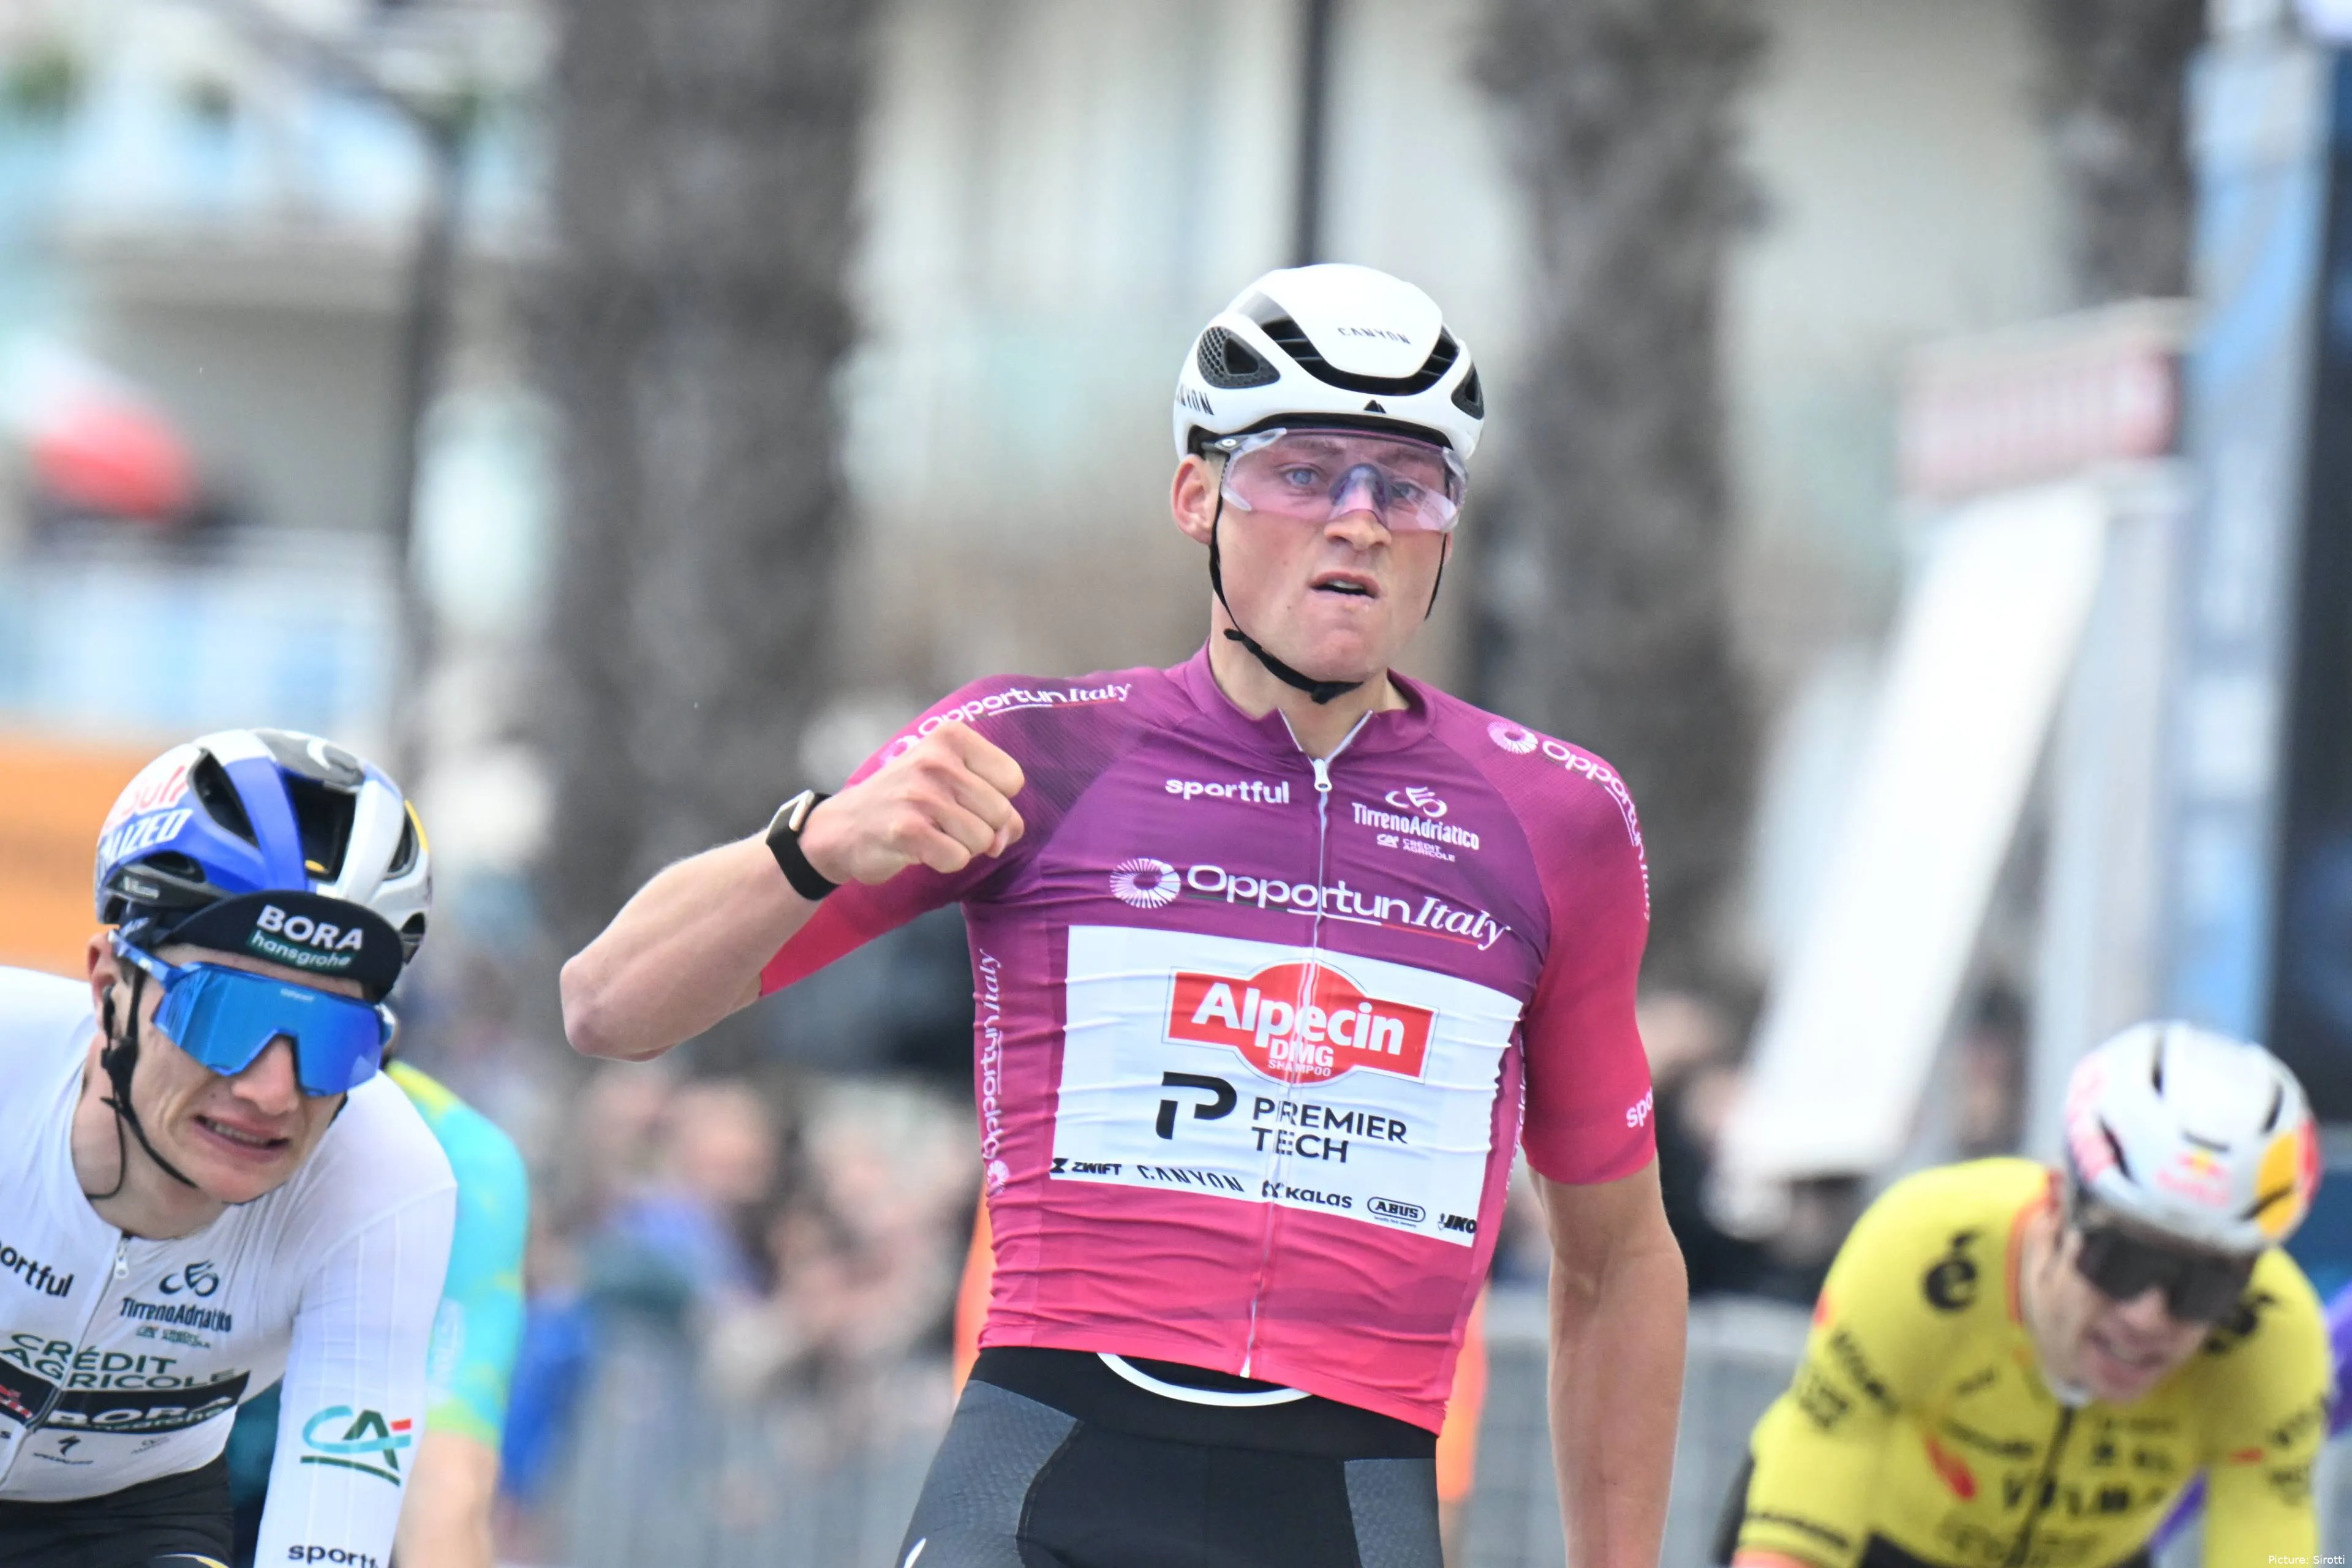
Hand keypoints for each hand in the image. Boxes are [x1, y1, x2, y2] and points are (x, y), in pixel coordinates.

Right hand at [798, 722, 1025, 885]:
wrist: (843, 826)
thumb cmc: (906, 801)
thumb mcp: (951, 782)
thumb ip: (993, 802)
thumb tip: (1008, 836)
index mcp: (952, 737)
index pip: (1013, 779)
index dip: (997, 800)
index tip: (965, 800)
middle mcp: (937, 760)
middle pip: (1001, 812)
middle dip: (981, 828)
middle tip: (945, 823)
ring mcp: (921, 795)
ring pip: (983, 839)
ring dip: (962, 847)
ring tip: (932, 833)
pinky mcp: (907, 830)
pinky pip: (958, 858)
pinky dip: (944, 862)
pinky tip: (921, 848)